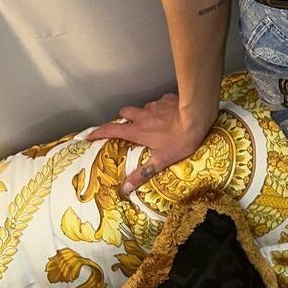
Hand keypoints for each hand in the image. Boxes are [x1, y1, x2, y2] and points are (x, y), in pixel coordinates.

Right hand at [84, 92, 216, 196]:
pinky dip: (160, 108)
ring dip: (143, 113)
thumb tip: (124, 189)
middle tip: (129, 128)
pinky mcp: (168, 98)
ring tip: (152, 122)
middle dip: (124, 118)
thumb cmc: (180, 139)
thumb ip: (142, 173)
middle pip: (125, 112)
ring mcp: (155, 105)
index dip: (98, 132)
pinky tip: (170, 114)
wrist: (198, 115)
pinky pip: (159, 102)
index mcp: (137, 131)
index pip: (111, 130)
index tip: (89, 135)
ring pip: (143, 107)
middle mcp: (143, 115)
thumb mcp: (161, 160)